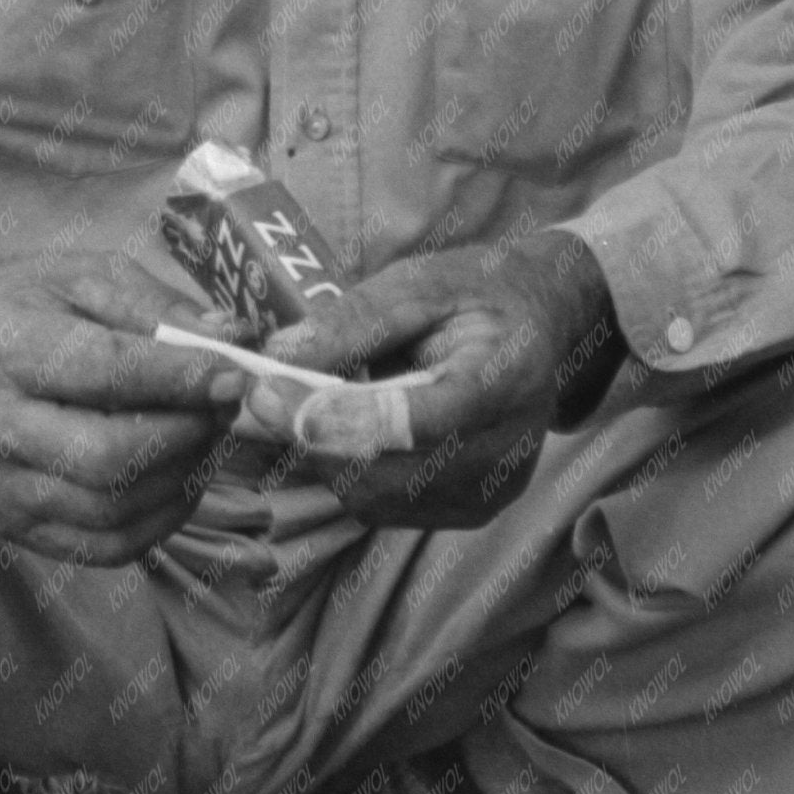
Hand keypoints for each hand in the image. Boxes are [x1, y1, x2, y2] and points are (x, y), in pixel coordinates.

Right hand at [0, 242, 245, 567]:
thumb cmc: (24, 304)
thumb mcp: (85, 276)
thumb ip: (158, 306)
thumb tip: (233, 337)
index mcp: (8, 350)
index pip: (105, 373)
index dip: (181, 379)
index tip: (236, 374)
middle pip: (110, 457)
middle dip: (187, 436)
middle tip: (224, 407)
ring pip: (113, 509)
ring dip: (183, 478)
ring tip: (204, 436)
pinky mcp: (12, 525)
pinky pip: (104, 547)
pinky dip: (159, 521)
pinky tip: (178, 479)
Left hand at [271, 233, 618, 531]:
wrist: (541, 327)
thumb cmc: (477, 294)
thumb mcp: (419, 282)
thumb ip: (354, 319)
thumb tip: (279, 356)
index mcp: (506, 375)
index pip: (417, 419)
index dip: (338, 418)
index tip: (269, 396)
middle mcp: (506, 448)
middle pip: (386, 468)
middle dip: (308, 438)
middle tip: (252, 398)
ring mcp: (490, 490)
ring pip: (376, 496)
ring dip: (319, 457)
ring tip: (286, 408)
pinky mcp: (470, 511)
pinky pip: (385, 507)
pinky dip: (345, 472)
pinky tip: (333, 431)